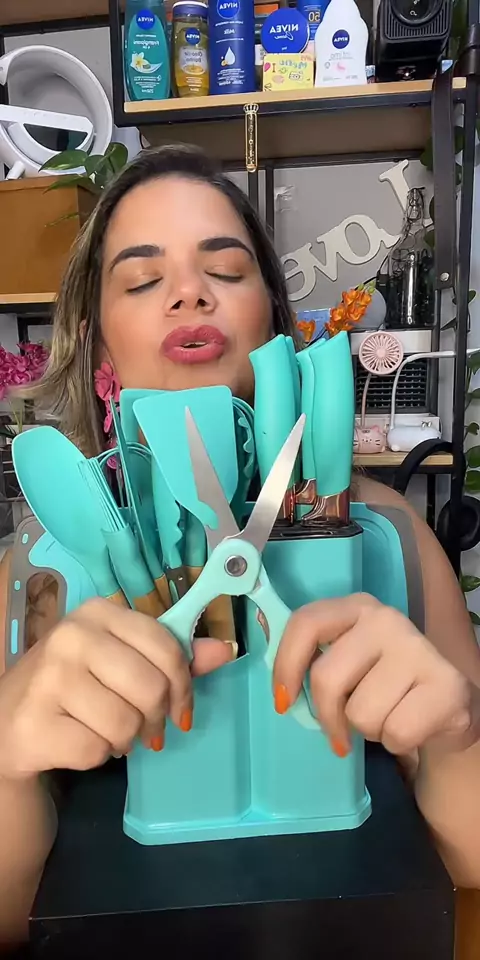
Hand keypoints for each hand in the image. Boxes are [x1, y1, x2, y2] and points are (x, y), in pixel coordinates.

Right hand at [0, 598, 233, 780]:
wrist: (9, 719)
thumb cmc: (75, 684)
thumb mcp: (123, 659)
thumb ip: (173, 655)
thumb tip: (225, 648)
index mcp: (98, 613)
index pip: (166, 647)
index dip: (183, 685)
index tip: (180, 707)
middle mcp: (71, 637)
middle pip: (151, 688)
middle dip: (155, 718)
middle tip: (144, 727)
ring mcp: (48, 678)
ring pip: (126, 723)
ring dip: (125, 739)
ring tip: (107, 730)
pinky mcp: (34, 722)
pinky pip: (97, 750)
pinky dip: (98, 756)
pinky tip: (81, 741)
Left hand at [273, 593, 479, 757]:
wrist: (450, 705)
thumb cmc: (386, 686)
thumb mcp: (350, 663)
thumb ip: (317, 663)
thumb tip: (280, 693)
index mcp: (357, 608)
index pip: (306, 623)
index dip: (285, 666)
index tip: (283, 702)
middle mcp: (386, 619)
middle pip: (326, 678)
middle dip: (328, 716)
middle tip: (341, 731)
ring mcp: (417, 649)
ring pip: (361, 712)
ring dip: (367, 730)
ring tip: (387, 717)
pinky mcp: (447, 686)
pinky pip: (395, 732)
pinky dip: (396, 742)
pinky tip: (411, 727)